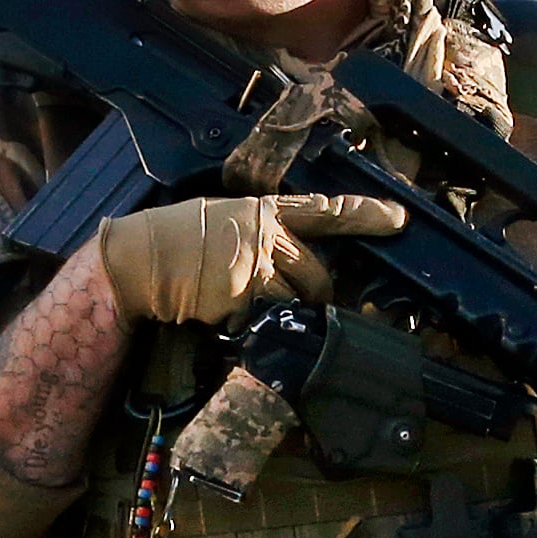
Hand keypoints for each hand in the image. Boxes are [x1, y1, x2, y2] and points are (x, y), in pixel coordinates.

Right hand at [96, 193, 403, 329]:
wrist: (138, 259)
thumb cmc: (172, 238)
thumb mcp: (220, 218)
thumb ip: (255, 232)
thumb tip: (280, 255)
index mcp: (262, 210)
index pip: (325, 210)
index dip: (365, 215)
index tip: (399, 219)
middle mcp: (266, 235)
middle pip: (316, 272)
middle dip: (316, 294)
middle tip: (304, 304)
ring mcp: (257, 266)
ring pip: (295, 301)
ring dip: (285, 314)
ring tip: (254, 311)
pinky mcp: (244, 297)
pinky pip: (267, 321)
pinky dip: (253, 327)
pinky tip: (226, 317)